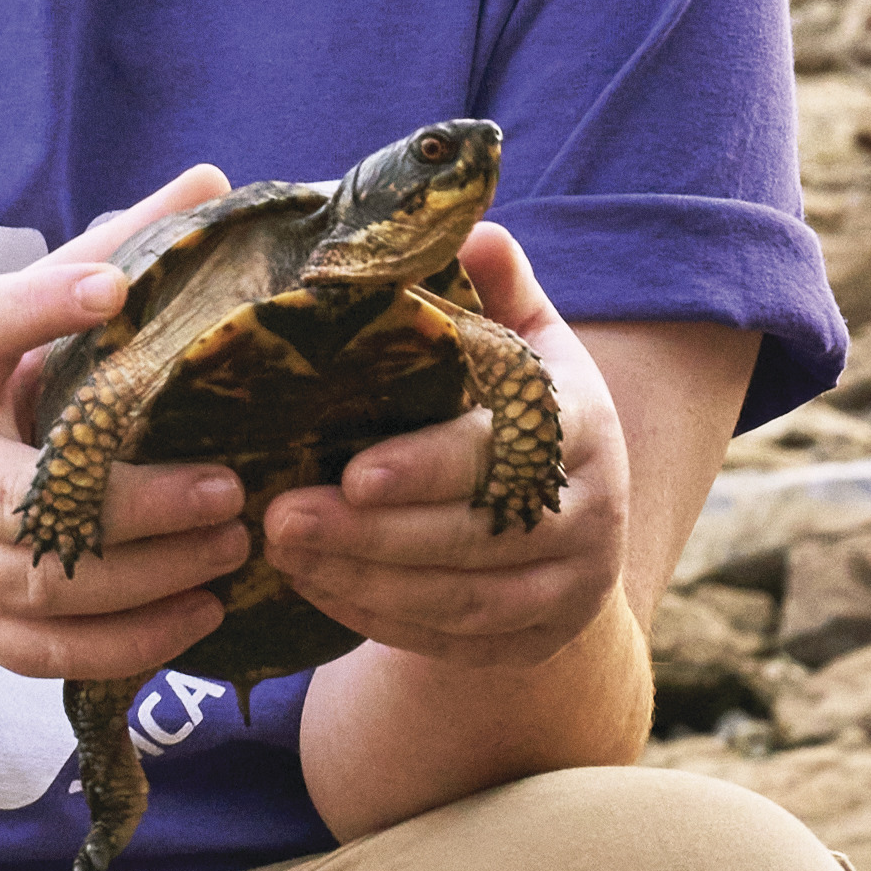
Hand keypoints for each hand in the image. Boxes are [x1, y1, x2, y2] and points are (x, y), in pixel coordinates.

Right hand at [0, 172, 251, 682]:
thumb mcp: (10, 331)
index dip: (36, 307)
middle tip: (227, 488)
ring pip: (40, 586)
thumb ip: (102, 259)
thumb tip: (212, 183)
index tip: (111, 289)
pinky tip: (199, 613)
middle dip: (128, 504)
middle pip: (17, 499)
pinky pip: (43, 653)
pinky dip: (126, 643)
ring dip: (146, 576)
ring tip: (234, 546)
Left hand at [258, 217, 636, 676]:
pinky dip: (374, 616)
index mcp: (582, 429)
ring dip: (362, 578)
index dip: (431, 468)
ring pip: (458, 599)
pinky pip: (446, 641)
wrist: (575, 524)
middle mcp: (590, 515)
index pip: (505, 454)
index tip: (352, 472)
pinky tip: (312, 584)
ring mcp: (568, 589)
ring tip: (281, 548)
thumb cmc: (522, 410)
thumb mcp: (526, 344)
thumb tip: (471, 227)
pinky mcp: (533, 644)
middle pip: (476, 537)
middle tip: (280, 516)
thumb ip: (498, 290)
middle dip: (371, 534)